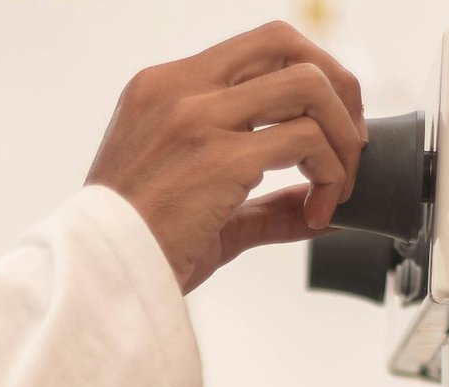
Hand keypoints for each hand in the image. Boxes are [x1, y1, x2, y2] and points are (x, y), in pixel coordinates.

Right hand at [84, 20, 366, 292]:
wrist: (97, 279)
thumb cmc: (134, 248)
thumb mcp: (195, 206)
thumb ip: (257, 199)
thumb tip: (315, 204)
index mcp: (163, 88)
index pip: (257, 48)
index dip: (307, 76)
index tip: (326, 124)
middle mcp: (179, 89)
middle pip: (288, 44)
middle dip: (338, 89)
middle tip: (350, 144)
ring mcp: (198, 118)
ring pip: (309, 87)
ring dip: (342, 138)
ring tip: (337, 187)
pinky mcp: (219, 157)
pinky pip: (306, 143)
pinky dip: (329, 178)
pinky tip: (317, 214)